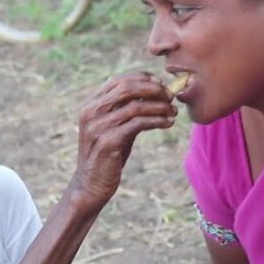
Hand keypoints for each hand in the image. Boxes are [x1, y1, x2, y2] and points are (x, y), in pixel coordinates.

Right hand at [69, 72, 175, 210]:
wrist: (90, 185)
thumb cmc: (107, 155)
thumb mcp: (113, 128)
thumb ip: (125, 111)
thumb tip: (152, 92)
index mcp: (90, 105)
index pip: (118, 81)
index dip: (141, 79)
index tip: (160, 84)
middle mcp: (91, 112)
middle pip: (126, 89)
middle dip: (152, 90)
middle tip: (170, 96)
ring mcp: (98, 127)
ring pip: (135, 106)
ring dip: (159, 107)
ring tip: (173, 111)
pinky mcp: (108, 142)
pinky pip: (138, 124)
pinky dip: (156, 121)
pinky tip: (167, 123)